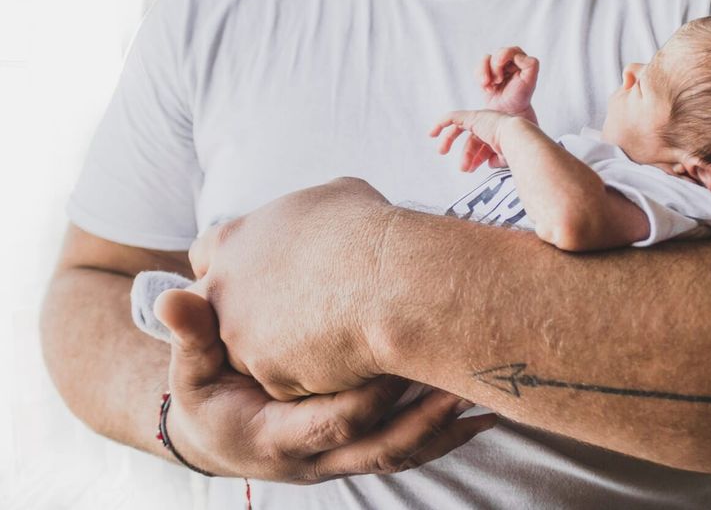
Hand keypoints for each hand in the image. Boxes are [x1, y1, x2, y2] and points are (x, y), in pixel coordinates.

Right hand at [154, 288, 495, 481]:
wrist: (217, 435)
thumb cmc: (206, 395)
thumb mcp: (188, 370)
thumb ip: (191, 335)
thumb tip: (175, 298)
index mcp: (276, 437)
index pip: (332, 420)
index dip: (367, 394)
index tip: (399, 356)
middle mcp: (317, 458)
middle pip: (382, 447)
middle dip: (426, 418)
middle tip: (464, 381)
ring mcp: (344, 457)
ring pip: (404, 453)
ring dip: (448, 427)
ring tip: (489, 395)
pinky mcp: (362, 448)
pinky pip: (411, 447)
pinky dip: (447, 432)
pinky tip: (483, 408)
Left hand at [187, 177, 396, 399]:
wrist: (391, 281)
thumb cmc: (368, 231)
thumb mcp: (334, 196)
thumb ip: (307, 214)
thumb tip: (325, 217)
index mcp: (234, 239)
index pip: (205, 255)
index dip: (233, 267)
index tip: (260, 276)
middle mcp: (224, 289)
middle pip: (220, 311)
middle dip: (247, 315)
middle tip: (294, 315)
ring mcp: (242, 336)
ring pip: (250, 354)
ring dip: (280, 351)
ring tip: (329, 338)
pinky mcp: (269, 376)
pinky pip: (286, 383)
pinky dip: (311, 376)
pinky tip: (343, 360)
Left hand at [430, 109, 517, 171]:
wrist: (518, 140)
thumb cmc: (517, 151)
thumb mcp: (506, 158)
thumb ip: (497, 159)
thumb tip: (489, 164)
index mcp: (499, 134)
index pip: (484, 146)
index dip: (477, 158)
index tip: (470, 170)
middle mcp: (490, 124)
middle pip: (473, 139)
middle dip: (466, 153)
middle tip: (461, 168)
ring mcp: (481, 119)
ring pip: (460, 128)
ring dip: (449, 140)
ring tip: (442, 152)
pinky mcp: (472, 116)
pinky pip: (452, 117)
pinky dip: (441, 123)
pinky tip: (432, 133)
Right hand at [477, 46, 538, 120]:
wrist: (508, 111)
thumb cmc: (520, 96)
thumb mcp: (530, 81)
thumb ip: (531, 64)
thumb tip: (518, 56)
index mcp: (521, 60)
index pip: (512, 50)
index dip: (504, 55)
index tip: (500, 63)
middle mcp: (508, 61)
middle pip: (497, 53)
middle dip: (495, 67)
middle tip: (498, 80)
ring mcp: (496, 67)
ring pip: (485, 59)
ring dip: (485, 72)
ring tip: (491, 85)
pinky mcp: (485, 74)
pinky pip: (478, 69)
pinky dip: (480, 78)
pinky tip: (487, 88)